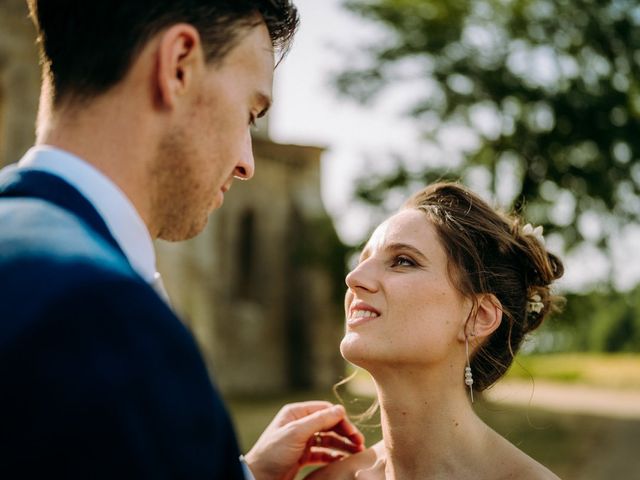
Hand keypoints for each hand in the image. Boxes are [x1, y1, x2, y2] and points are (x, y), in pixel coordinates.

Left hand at [244, 401, 364, 479]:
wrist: (258, 478)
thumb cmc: (273, 454)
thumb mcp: (296, 433)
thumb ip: (319, 420)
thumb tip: (340, 409)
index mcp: (296, 413)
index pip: (325, 410)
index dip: (341, 419)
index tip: (352, 432)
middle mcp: (299, 425)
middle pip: (328, 424)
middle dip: (344, 433)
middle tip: (359, 444)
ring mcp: (301, 441)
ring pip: (327, 439)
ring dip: (342, 445)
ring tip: (356, 453)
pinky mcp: (302, 457)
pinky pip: (322, 453)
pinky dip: (333, 456)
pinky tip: (342, 461)